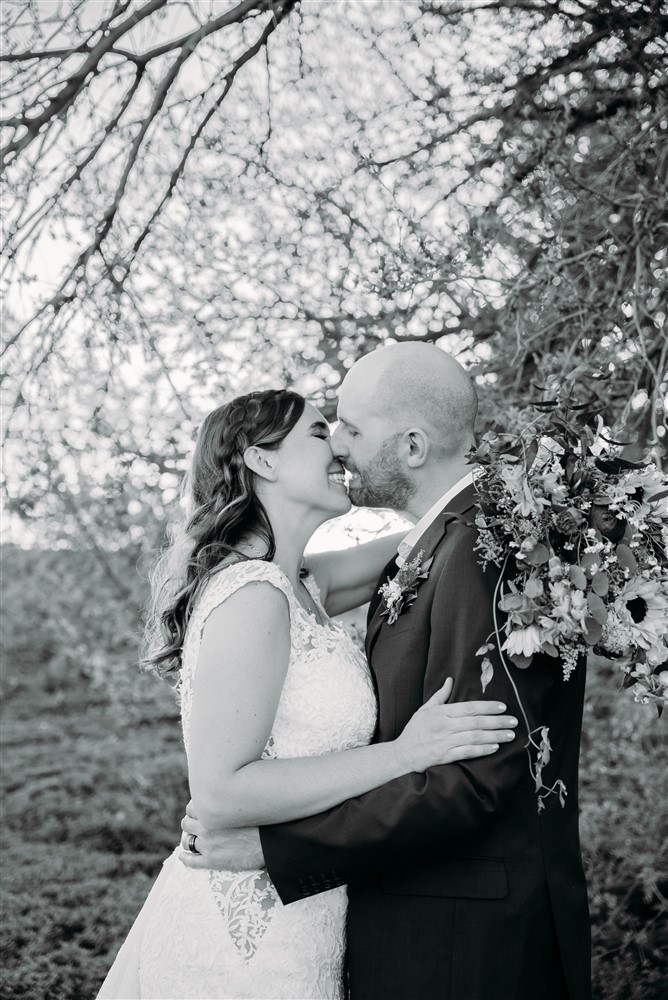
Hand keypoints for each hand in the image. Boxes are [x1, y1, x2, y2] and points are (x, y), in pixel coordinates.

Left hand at [179, 801, 265, 869]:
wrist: (270, 844)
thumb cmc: (261, 822)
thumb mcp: (243, 804)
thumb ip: (228, 801)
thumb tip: (223, 794)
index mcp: (213, 811)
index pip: (192, 807)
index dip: (195, 809)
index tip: (199, 812)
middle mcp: (207, 827)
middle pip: (186, 823)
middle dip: (190, 823)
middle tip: (196, 825)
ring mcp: (208, 845)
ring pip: (186, 840)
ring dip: (187, 839)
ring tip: (192, 839)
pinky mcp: (211, 861)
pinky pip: (190, 860)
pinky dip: (185, 858)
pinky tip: (184, 857)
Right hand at [393, 678, 517, 772]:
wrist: (402, 754)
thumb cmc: (414, 730)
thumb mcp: (424, 710)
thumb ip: (439, 696)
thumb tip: (450, 680)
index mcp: (440, 712)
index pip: (469, 707)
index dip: (488, 707)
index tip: (503, 707)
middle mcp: (444, 726)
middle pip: (476, 722)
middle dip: (497, 721)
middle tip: (514, 721)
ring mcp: (445, 742)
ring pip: (474, 737)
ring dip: (494, 736)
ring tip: (510, 735)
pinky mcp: (445, 756)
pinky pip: (467, 752)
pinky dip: (481, 749)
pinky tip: (494, 747)